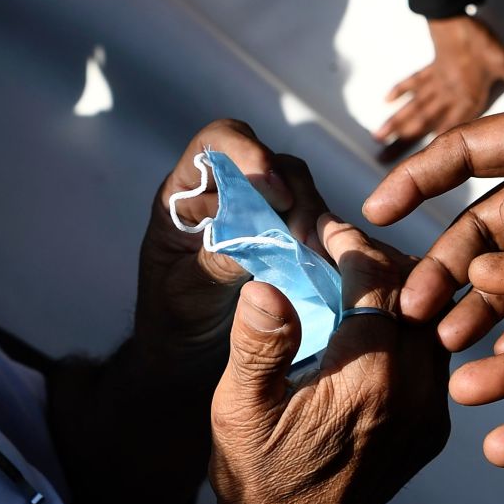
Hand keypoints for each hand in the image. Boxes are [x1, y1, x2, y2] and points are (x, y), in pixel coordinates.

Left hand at [137, 119, 328, 362]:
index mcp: (187, 194)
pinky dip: (325, 239)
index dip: (249, 153)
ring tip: (317, 256)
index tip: (274, 193)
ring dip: (313, 217)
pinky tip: (329, 264)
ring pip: (300, 191)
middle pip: (272, 164)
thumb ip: (216, 260)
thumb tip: (259, 236)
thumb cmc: (173, 320)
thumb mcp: (186, 292)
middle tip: (303, 239)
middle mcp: (227, 193)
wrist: (187, 358)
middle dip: (294, 194)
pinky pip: (315, 225)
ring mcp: (262, 215)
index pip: (217, 145)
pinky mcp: (288, 239)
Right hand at [210, 216, 449, 503]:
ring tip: (361, 281)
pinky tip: (378, 326)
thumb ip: (258, 344)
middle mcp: (414, 390)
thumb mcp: (239, 410)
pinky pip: (436, 354)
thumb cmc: (260, 475)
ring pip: (436, 321)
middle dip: (382, 260)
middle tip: (345, 250)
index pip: (378, 281)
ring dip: (403, 292)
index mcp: (369, 379)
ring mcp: (431, 409)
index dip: (352, 244)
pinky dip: (412, 327)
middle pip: (419, 292)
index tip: (327, 228)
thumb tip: (267, 285)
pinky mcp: (434, 425)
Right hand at [374, 15, 503, 152]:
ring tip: (377, 138)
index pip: (447, 131)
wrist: (454, 14)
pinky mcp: (430, 66)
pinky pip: (413, 81)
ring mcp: (435, 81)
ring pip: (413, 106)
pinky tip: (386, 101)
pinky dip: (400, 90)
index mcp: (464, 100)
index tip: (415, 172)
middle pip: (422, 123)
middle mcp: (446, 95)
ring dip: (396, 122)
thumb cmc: (479, 40)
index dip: (433, 153)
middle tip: (381, 161)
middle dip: (402, 143)